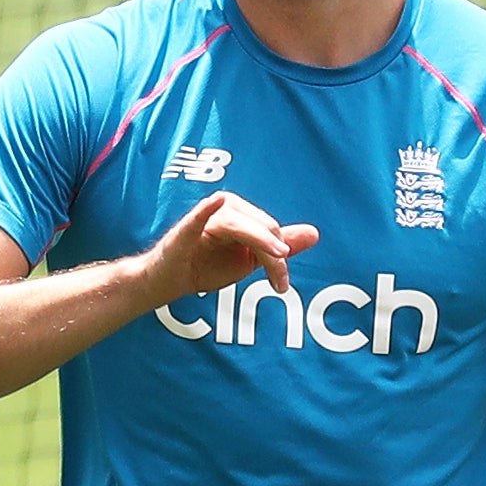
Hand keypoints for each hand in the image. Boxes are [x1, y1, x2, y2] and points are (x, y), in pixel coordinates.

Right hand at [146, 190, 318, 298]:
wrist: (172, 280)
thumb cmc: (207, 264)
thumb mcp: (249, 259)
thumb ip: (279, 247)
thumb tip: (314, 233)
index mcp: (241, 214)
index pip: (270, 230)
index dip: (281, 255)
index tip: (283, 283)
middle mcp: (225, 210)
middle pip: (260, 227)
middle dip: (274, 255)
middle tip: (280, 283)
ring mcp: (204, 219)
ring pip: (239, 225)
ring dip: (260, 241)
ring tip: (277, 261)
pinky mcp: (185, 231)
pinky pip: (196, 217)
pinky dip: (206, 210)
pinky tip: (215, 202)